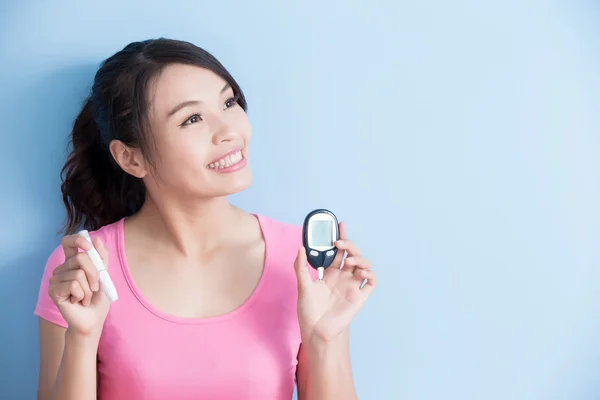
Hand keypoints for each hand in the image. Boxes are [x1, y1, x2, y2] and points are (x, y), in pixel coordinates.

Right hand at [48, 234, 110, 336]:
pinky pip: (73, 285)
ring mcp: (55, 279)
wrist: (93, 318)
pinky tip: (78, 301)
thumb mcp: (104, 275)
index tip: (89, 246)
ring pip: (78, 274)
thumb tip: (96, 238)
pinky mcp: (53, 291)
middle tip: (94, 287)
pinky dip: (81, 295)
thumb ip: (101, 257)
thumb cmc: (98, 298)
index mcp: (72, 262)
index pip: (68, 242)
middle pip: (80, 258)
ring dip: (88, 289)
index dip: (78, 240)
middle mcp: (62, 268)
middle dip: (94, 274)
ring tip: (85, 297)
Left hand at [294, 221, 376, 341]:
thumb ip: (300, 266)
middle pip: (352, 254)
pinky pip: (371, 281)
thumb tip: (301, 248)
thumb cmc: (308, 310)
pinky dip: (369, 274)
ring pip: (364, 264)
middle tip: (340, 244)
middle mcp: (343, 277)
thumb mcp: (302, 285)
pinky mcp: (360, 296)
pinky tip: (360, 273)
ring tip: (348, 262)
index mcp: (330, 273)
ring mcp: (352, 286)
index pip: (338, 250)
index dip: (341, 237)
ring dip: (359, 258)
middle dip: (349, 245)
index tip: (341, 224)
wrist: (315, 330)